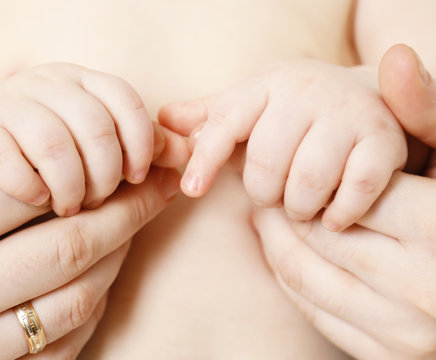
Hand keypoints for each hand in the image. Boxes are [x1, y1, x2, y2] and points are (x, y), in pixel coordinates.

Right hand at [0, 63, 160, 215]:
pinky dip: (30, 188)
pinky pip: (6, 159)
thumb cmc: (57, 155)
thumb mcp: (101, 146)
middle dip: (106, 174)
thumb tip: (184, 154)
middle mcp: (45, 84)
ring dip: (71, 186)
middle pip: (94, 125)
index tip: (138, 178)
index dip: (140, 142)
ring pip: (54, 143)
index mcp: (82, 80)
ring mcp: (7, 105)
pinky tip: (39, 201)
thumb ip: (143, 148)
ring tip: (71, 208)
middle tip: (99, 203)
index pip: (125, 98)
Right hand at [0, 63, 181, 358]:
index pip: (27, 192)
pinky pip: (67, 340)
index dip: (83, 172)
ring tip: (134, 226)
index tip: (124, 161)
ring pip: (76, 296)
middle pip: (66, 246)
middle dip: (125, 213)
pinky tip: (103, 274)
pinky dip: (96, 302)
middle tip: (157, 189)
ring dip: (118, 256)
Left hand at [159, 59, 406, 230]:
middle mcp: (307, 94)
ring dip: (298, 207)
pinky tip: (331, 215)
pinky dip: (338, 214)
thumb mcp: (250, 106)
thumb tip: (164, 121)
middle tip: (272, 195)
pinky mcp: (383, 141)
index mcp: (266, 86)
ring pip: (308, 183)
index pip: (225, 123)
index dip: (205, 159)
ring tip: (300, 204)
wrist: (366, 96)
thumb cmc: (293, 111)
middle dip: (263, 193)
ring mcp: (348, 115)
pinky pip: (354, 191)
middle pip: (267, 163)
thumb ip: (208, 117)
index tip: (191, 191)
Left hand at [253, 45, 435, 359]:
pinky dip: (290, 280)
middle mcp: (422, 287)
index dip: (308, 173)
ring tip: (267, 213)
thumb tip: (393, 57)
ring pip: (305, 277)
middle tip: (262, 183)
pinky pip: (316, 313)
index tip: (283, 157)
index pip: (342, 193)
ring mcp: (405, 332)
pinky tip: (285, 253)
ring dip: (275, 241)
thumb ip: (425, 112)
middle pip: (317, 234)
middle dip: (283, 205)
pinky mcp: (388, 358)